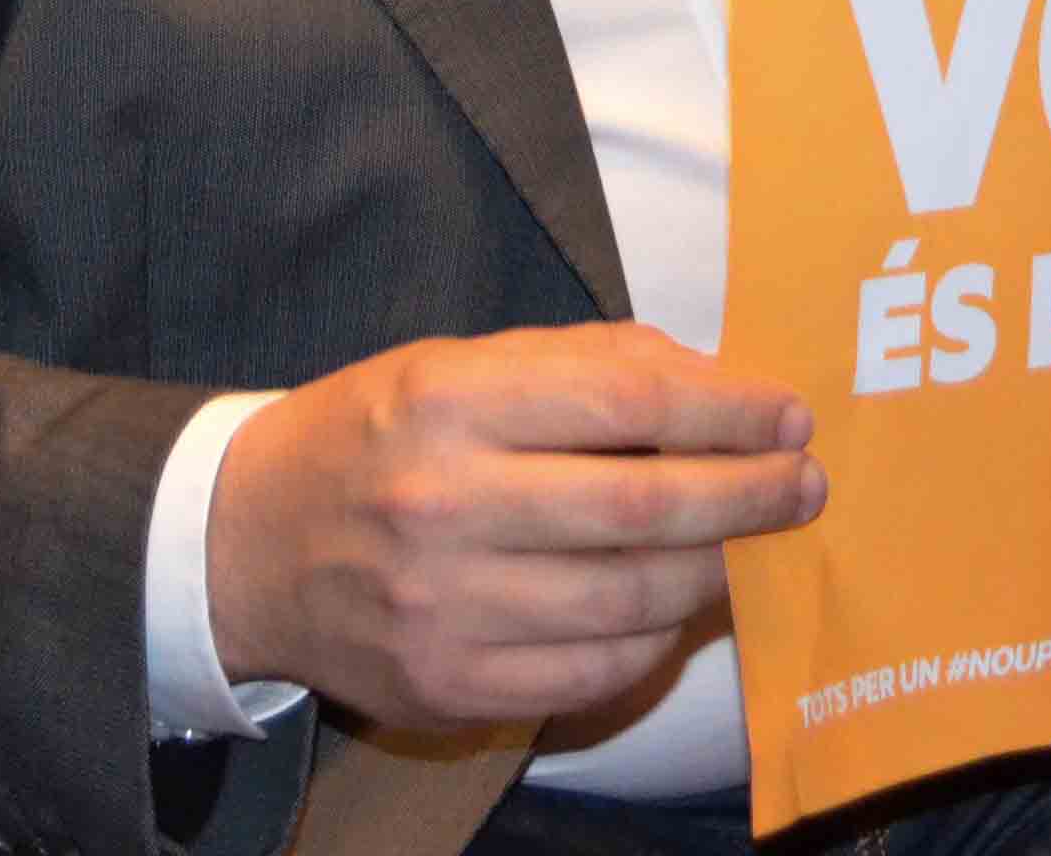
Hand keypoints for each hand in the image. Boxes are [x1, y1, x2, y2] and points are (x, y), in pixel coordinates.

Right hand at [204, 325, 820, 724]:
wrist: (246, 547)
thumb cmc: (374, 438)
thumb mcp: (456, 363)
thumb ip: (585, 363)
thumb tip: (716, 385)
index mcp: (448, 402)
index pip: (629, 402)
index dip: (729, 411)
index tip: (787, 415)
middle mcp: (444, 505)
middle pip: (645, 506)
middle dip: (749, 495)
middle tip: (803, 485)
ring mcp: (446, 609)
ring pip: (632, 599)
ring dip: (716, 570)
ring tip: (751, 544)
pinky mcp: (450, 687)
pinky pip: (594, 671)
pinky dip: (654, 640)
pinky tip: (675, 607)